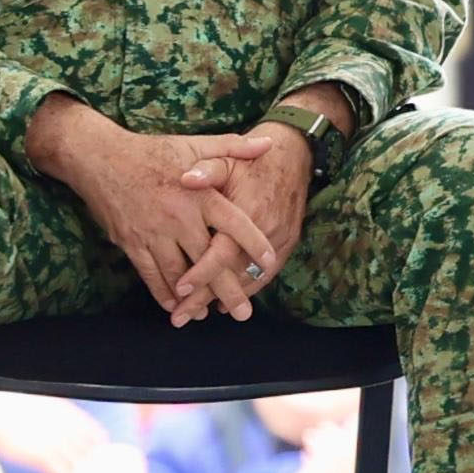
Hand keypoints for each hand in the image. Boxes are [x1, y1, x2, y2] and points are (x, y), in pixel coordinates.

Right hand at [28, 99, 279, 323]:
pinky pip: (150, 274)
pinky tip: (175, 305)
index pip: (234, 224)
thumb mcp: (195, 144)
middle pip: (208, 259)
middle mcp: (178, 217)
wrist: (99, 157)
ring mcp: (153, 232)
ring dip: (195, 298)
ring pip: (179, 274)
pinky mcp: (130, 242)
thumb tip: (270, 144)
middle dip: (227, 288)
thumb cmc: (152, 151)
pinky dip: (163, 292)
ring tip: (210, 315)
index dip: (253, 243)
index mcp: (199, 195)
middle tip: (245, 313)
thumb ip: (234, 148)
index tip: (267, 261)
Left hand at [171, 125, 313, 321]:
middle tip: (181, 317)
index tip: (180, 289)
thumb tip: (185, 178)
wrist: (293, 155)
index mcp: (248, 212)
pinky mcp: (287, 243)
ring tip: (197, 314)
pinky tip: (224, 303)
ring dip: (224, 299)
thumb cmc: (252, 160)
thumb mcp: (226, 158)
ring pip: (250, 279)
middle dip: (206, 298)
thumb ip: (206, 170)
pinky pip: (265, 275)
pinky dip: (245, 290)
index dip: (202, 272)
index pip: (222, 252)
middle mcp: (266, 231)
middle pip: (233, 274)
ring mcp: (280, 239)